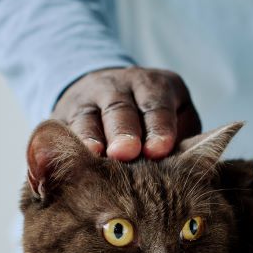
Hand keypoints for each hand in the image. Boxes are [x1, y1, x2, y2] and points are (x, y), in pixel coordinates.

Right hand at [53, 67, 201, 160]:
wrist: (106, 93)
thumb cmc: (154, 120)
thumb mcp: (176, 119)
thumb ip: (182, 139)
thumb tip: (190, 167)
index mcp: (154, 85)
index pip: (157, 105)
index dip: (159, 127)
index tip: (159, 149)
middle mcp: (118, 86)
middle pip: (121, 109)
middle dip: (124, 131)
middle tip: (127, 152)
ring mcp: (87, 99)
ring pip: (88, 117)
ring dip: (91, 137)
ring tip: (96, 154)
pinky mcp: (62, 115)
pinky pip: (62, 129)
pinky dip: (64, 143)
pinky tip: (65, 158)